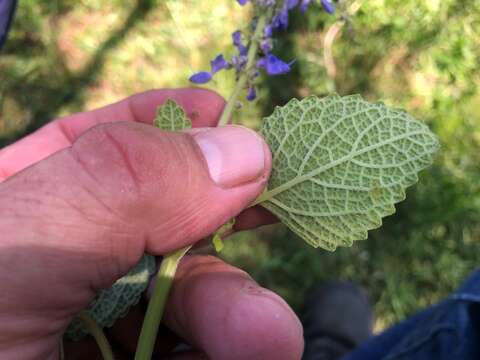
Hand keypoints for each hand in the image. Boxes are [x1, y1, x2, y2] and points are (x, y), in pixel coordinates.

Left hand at [0, 88, 302, 358]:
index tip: (222, 110)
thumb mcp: (19, 242)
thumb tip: (243, 151)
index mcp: (22, 208)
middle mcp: (65, 261)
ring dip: (239, 308)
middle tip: (290, 211)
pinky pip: (196, 348)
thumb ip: (121, 183)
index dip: (162, 122)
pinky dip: (229, 348)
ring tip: (269, 338)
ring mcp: (99, 324)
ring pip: (190, 294)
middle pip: (163, 221)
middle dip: (225, 222)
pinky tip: (252, 352)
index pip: (95, 148)